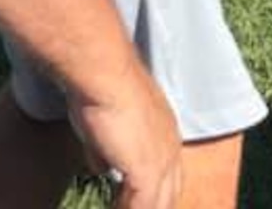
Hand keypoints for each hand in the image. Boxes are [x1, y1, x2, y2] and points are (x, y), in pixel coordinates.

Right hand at [67, 60, 182, 208]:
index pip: (168, 177)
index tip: (134, 204)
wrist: (105, 76)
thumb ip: (105, 151)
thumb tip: (102, 168)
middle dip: (154, 205)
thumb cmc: (100, 91)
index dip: (153, 196)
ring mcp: (163, 160)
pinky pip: (142, 207)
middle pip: (169, 194)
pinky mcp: (148, 171)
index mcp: (165, 135)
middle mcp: (171, 148)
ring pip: (159, 203)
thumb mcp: (104, 127)